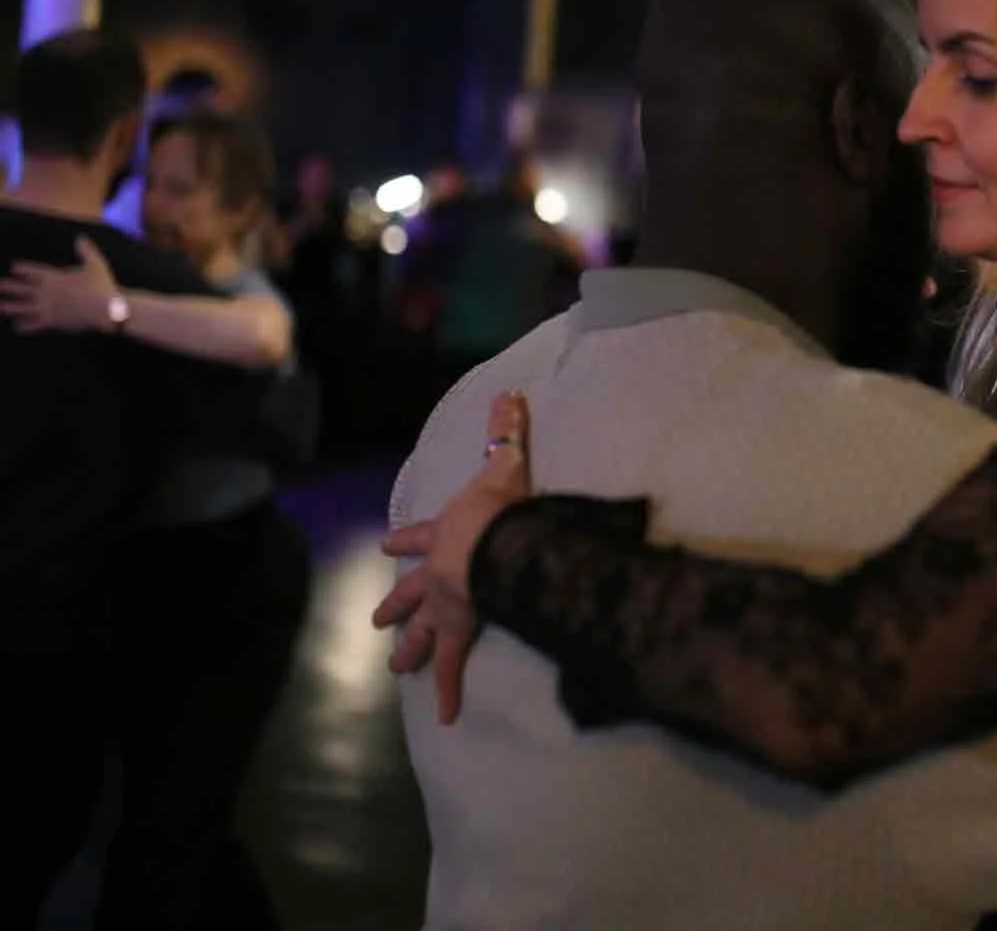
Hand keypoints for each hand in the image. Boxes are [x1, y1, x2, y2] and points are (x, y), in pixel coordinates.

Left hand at [0, 236, 119, 332]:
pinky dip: (24, 325)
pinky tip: (16, 326)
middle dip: (8, 286)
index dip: (22, 269)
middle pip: (21, 288)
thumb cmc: (102, 285)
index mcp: (53, 277)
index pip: (31, 271)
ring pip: (22, 307)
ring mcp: (46, 307)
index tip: (13, 268)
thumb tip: (80, 237)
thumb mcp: (96, 264)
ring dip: (9, 307)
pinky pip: (33, 324)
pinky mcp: (52, 321)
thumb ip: (86, 250)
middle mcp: (45, 292)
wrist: (105, 308)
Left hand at [374, 390, 532, 722]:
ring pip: (423, 634)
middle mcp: (437, 575)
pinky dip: (450, 693)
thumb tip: (506, 392)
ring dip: (410, 650)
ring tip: (397, 667)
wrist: (492, 545)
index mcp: (444, 535)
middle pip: (411, 594)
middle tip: (377, 622)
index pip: (418, 537)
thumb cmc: (498, 507)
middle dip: (395, 607)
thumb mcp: (501, 463)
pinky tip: (446, 718)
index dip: (403, 541)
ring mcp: (445, 607)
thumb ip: (504, 431)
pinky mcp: (459, 633)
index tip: (386, 545)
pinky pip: (454, 668)